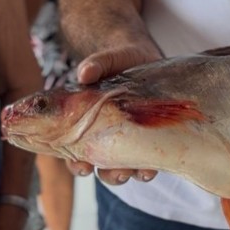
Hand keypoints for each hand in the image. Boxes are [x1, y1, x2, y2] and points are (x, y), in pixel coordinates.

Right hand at [68, 43, 160, 186]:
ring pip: (126, 166)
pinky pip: (148, 156)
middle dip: (109, 174)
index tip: (83, 165)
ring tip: (138, 172)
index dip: (77, 164)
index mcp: (88, 124)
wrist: (142, 55)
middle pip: (103, 166)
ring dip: (131, 173)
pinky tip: (154, 165)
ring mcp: (130, 138)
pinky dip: (151, 164)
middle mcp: (107, 136)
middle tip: (116, 172)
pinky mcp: (150, 135)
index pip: (76, 152)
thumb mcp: (107, 60)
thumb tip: (84, 73)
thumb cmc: (117, 61)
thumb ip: (95, 65)